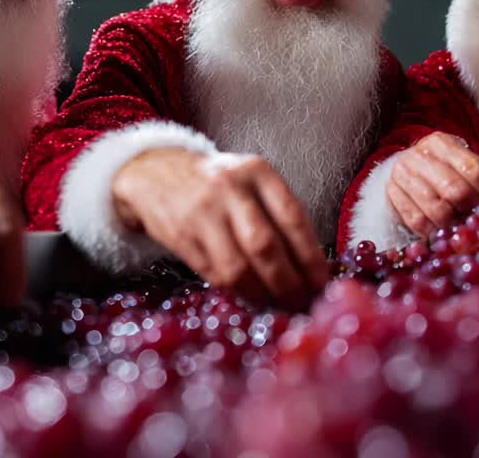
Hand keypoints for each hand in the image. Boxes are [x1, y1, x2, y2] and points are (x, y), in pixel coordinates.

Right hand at [112, 148, 328, 306]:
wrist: (155, 173)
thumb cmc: (219, 184)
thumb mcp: (252, 181)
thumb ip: (279, 212)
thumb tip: (312, 265)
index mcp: (258, 172)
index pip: (292, 217)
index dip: (310, 256)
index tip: (322, 283)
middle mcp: (230, 189)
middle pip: (265, 246)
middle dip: (289, 283)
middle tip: (302, 302)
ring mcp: (202, 213)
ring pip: (238, 267)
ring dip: (262, 295)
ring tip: (278, 306)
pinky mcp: (181, 237)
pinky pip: (214, 275)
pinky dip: (237, 293)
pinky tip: (252, 299)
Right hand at [386, 132, 478, 236]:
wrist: (408, 170)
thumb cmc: (445, 169)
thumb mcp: (465, 164)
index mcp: (441, 143)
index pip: (472, 169)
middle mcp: (418, 155)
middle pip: (453, 190)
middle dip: (469, 211)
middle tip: (476, 222)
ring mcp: (402, 175)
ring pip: (435, 209)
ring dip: (453, 225)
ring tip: (461, 230)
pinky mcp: (391, 195)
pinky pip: (416, 221)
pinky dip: (433, 232)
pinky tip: (442, 234)